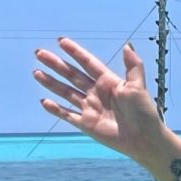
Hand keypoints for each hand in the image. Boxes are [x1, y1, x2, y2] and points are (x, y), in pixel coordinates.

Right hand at [33, 38, 171, 162]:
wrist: (144, 139)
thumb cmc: (144, 111)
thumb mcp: (138, 86)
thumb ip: (133, 65)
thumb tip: (127, 45)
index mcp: (108, 82)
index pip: (88, 63)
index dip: (75, 52)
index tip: (61, 41)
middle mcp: (96, 93)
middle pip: (72, 75)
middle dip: (56, 65)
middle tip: (39, 54)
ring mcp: (90, 108)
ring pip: (66, 93)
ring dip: (51, 83)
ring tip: (36, 73)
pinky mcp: (86, 124)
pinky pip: (68, 115)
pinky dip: (56, 110)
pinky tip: (44, 102)